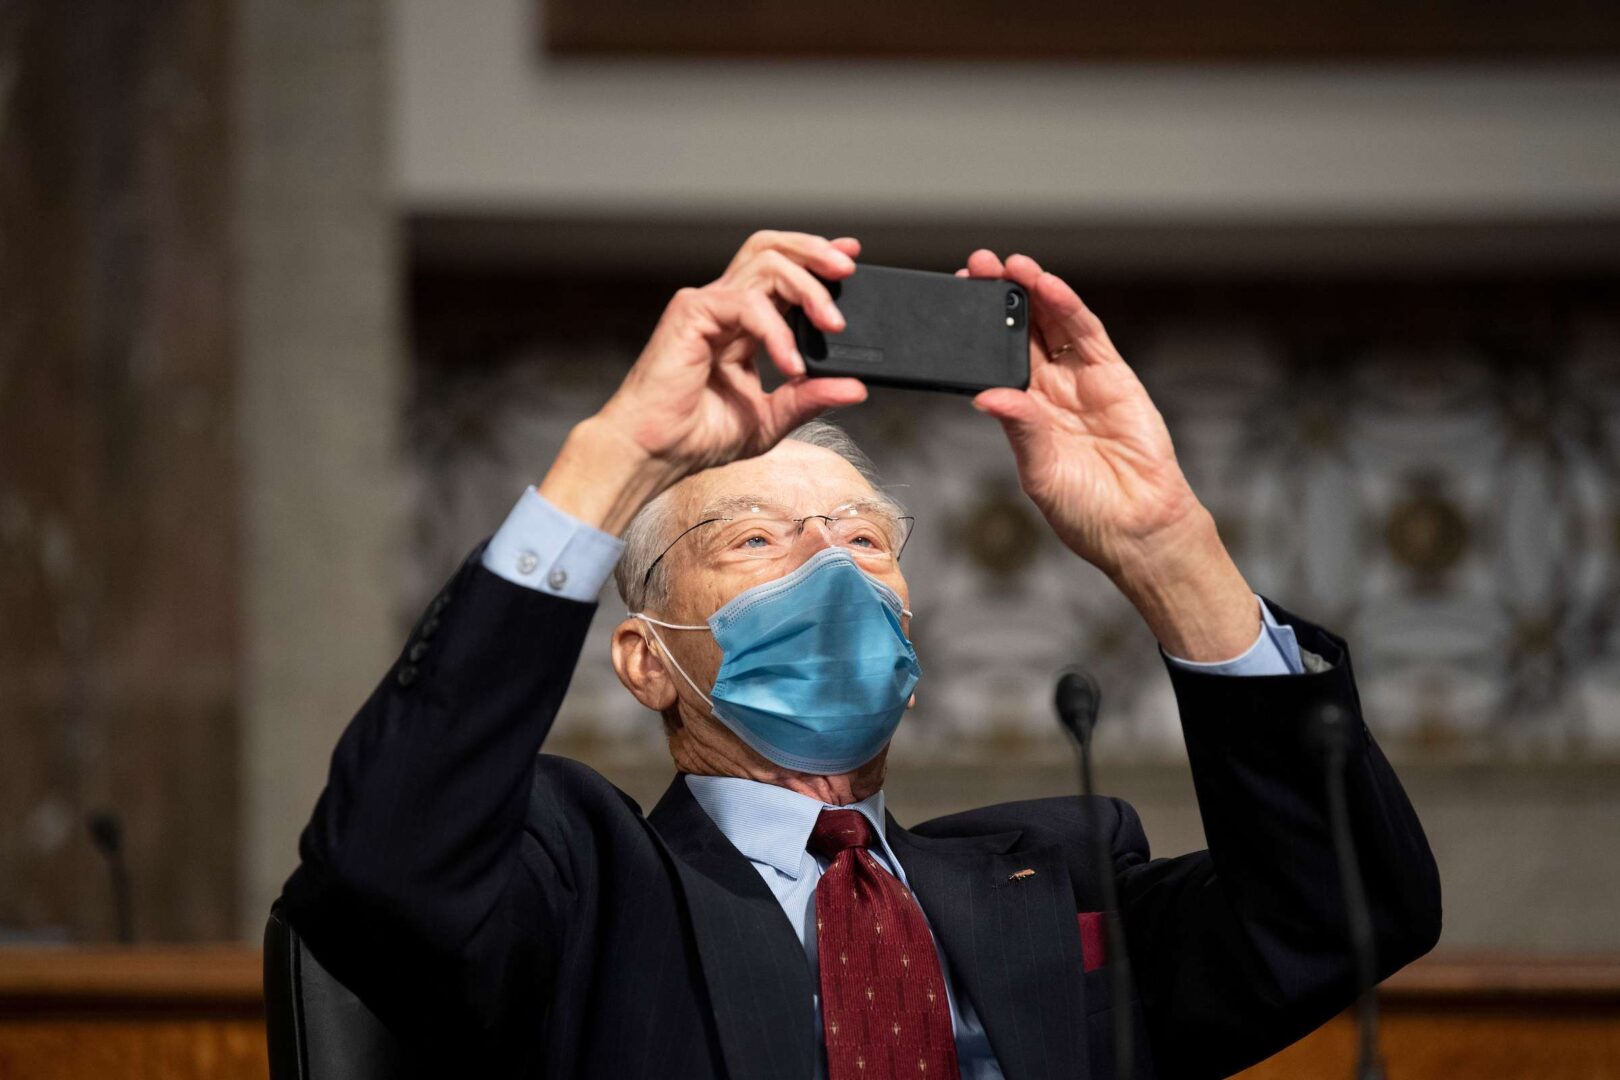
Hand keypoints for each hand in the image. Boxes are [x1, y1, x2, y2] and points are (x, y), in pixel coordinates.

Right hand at [541, 231, 868, 532]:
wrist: (656, 452)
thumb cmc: (699, 436)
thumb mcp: (771, 419)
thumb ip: (810, 398)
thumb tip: (856, 389)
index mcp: (742, 322)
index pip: (781, 270)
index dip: (816, 257)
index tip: (852, 261)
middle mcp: (724, 306)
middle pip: (772, 248)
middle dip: (815, 252)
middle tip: (848, 273)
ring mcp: (706, 305)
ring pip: (766, 263)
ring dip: (807, 288)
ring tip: (832, 324)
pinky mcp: (691, 313)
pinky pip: (747, 303)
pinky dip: (776, 331)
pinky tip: (790, 364)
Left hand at [961, 250, 1259, 659]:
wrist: (1139, 526)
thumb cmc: (1086, 511)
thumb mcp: (1040, 471)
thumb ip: (1022, 429)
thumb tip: (986, 397)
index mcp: (1024, 413)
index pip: (995, 361)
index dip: (977, 332)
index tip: (953, 303)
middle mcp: (1050, 390)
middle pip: (1021, 333)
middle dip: (1000, 299)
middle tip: (976, 266)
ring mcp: (1082, 380)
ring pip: (1053, 325)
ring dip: (1032, 292)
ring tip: (1009, 265)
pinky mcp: (1114, 376)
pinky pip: (1087, 334)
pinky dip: (1068, 307)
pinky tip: (1047, 286)